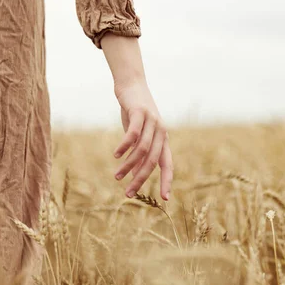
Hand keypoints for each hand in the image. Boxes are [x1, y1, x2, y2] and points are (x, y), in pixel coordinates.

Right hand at [113, 82, 172, 199]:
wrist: (131, 85)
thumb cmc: (135, 114)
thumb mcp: (138, 137)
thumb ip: (139, 155)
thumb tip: (136, 175)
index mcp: (163, 140)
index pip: (168, 164)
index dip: (167, 181)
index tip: (165, 199)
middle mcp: (161, 132)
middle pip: (153, 161)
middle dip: (141, 179)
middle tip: (129, 194)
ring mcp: (152, 121)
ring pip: (142, 150)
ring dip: (129, 165)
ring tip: (117, 176)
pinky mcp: (140, 112)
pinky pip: (133, 134)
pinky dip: (125, 146)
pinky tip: (116, 155)